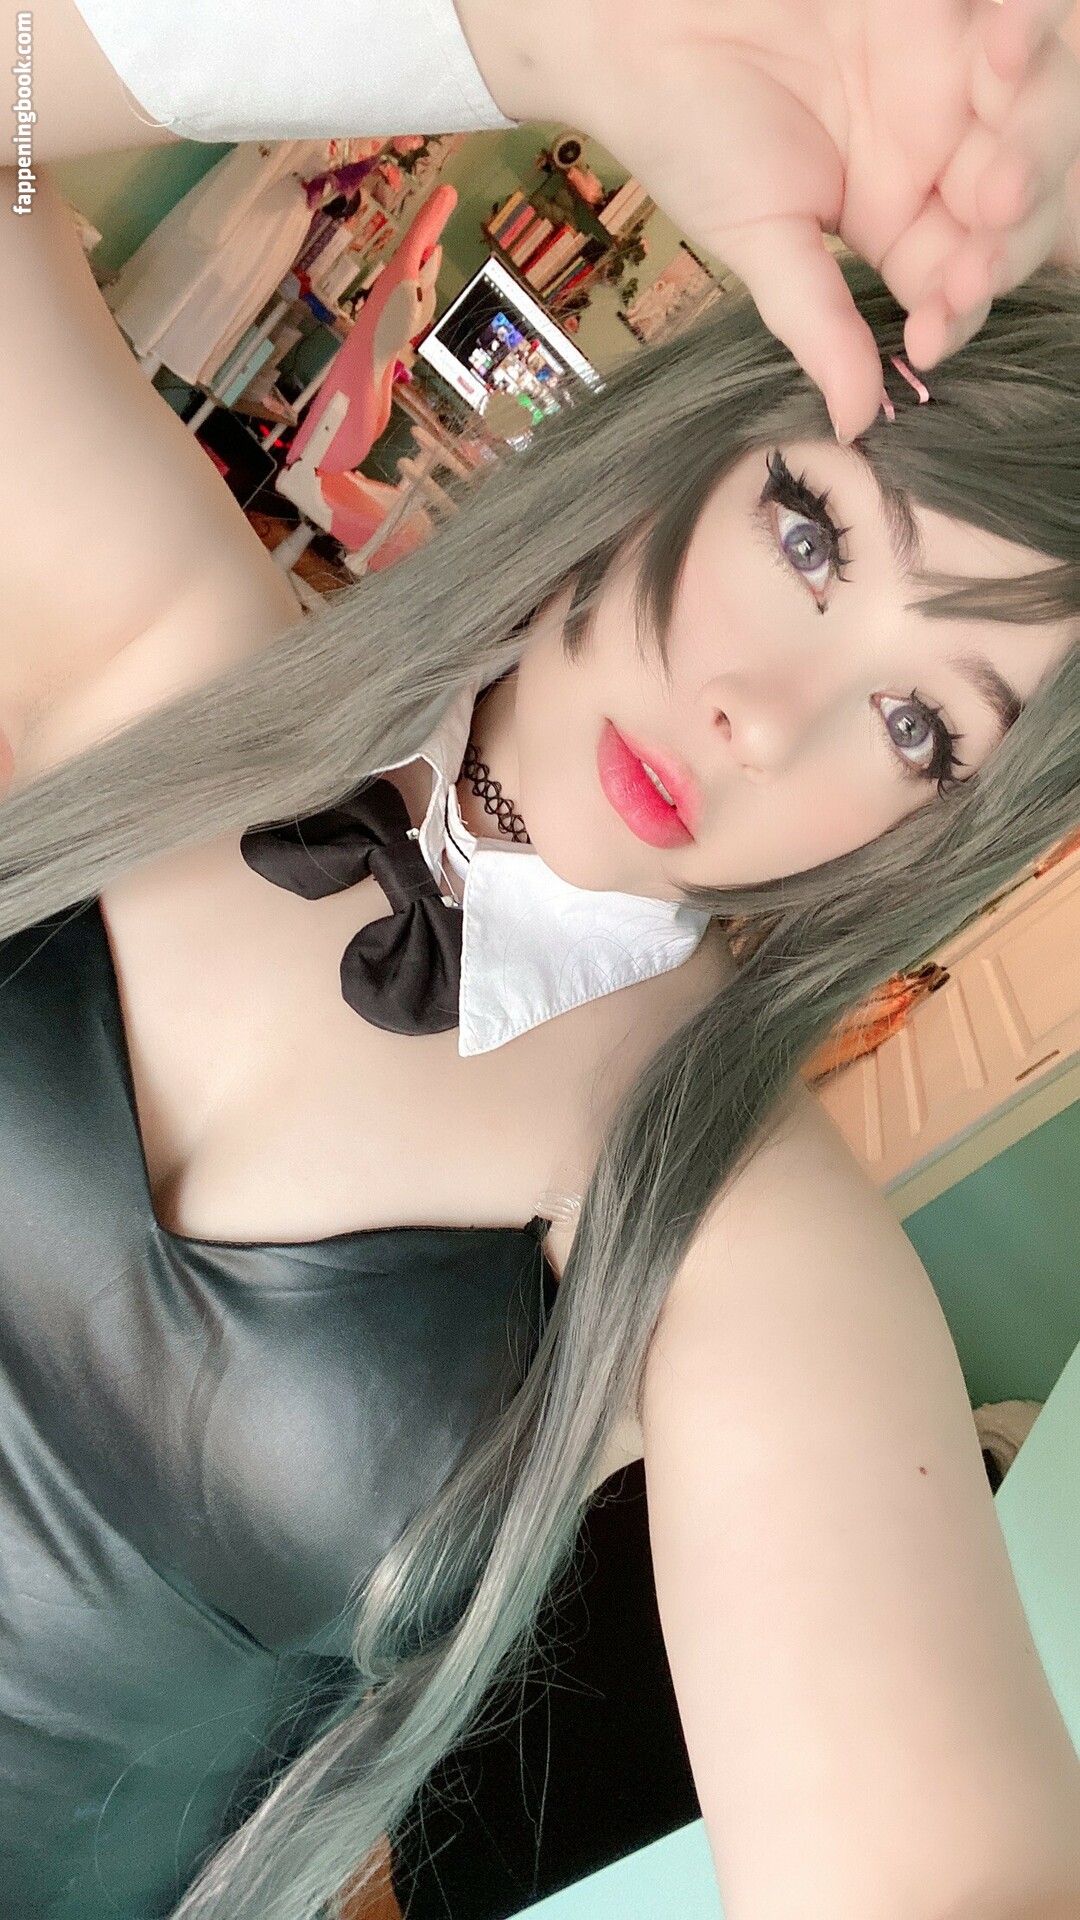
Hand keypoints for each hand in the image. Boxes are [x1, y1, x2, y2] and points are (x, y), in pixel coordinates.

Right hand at [456, 0, 1079, 440]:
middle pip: (1014, 211)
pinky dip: (1030, 44)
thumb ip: (818, 324)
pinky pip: (1019, 33)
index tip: (934, 329)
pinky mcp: (949, 15)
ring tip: (1005, 165)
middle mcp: (929, 160)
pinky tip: (1009, 49)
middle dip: (1013, 232)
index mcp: (888, 227)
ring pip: (1034, 124)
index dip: (961, 308)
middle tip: (991, 221)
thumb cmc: (686, 130)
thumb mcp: (756, 241)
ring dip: (1037, 143)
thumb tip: (855, 426)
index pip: (955, 283)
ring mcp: (947, 84)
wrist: (645, 25)